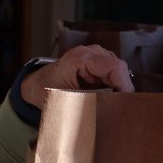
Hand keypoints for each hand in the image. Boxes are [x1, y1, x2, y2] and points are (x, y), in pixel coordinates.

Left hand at [19, 45, 135, 109]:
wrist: (37, 84)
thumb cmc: (46, 91)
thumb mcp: (66, 100)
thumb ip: (88, 102)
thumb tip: (111, 111)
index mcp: (80, 58)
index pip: (116, 67)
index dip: (125, 86)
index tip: (124, 104)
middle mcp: (91, 52)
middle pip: (119, 70)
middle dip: (120, 90)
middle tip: (114, 109)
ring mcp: (96, 55)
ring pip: (118, 73)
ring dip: (115, 89)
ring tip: (104, 103)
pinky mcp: (99, 62)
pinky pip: (114, 75)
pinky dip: (111, 87)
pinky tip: (101, 97)